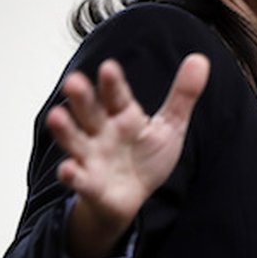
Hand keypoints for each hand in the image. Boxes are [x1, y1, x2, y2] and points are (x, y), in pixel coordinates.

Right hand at [46, 54, 209, 257]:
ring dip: (65, 130)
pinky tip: (67, 170)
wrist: (132, 198)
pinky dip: (72, 175)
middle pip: (90, 112)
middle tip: (73, 81)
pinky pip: (79, 180)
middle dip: (81, 98)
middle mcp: (103, 132)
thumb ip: (183, 95)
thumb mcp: (170, 126)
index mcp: (123, 115)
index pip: (117, 96)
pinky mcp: (90, 185)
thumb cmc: (146, 157)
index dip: (113, 83)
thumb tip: (200, 59)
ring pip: (76, 141)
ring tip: (55, 116)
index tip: (109, 67)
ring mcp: (93, 158)